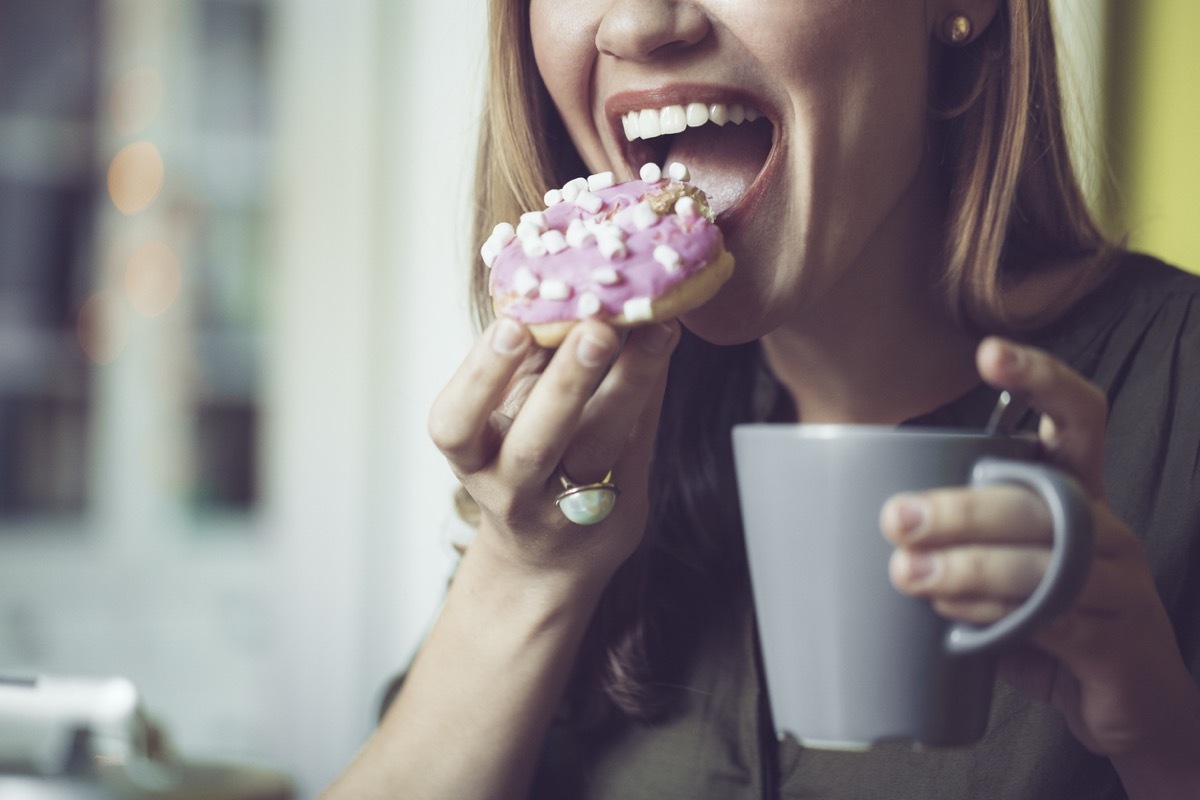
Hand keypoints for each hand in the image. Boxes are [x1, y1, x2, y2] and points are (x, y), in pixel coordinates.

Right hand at [428, 316, 679, 583]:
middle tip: (597, 327)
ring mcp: (568, 506)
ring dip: (629, 384)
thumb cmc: (519, 457)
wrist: (546, 555)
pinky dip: (651, 390)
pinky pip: (637, 442)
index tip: (511, 326)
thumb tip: (545, 270)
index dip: (480, 376)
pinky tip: (665, 345)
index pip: (456, 424)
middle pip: (535, 443)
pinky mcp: (619, 508)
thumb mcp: (503, 414)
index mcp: (471, 458)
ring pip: (599, 448)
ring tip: (656, 330)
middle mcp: (512, 488)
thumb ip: (520, 359)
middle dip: (566, 383)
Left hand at [881, 337, 1199, 790]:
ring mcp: (1120, 583)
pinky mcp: (1117, 638)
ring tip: (908, 574)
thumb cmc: (1051, 623)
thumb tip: (876, 516)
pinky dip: (998, 616)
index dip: (1041, 379)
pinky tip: (953, 618)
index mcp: (1080, 495)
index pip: (1078, 417)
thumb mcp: (1006, 569)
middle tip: (898, 518)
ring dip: (969, 567)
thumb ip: (962, 541)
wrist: (1128, 705)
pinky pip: (1055, 619)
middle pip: (1039, 499)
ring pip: (1045, 560)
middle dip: (962, 507)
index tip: (989, 354)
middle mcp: (1106, 528)